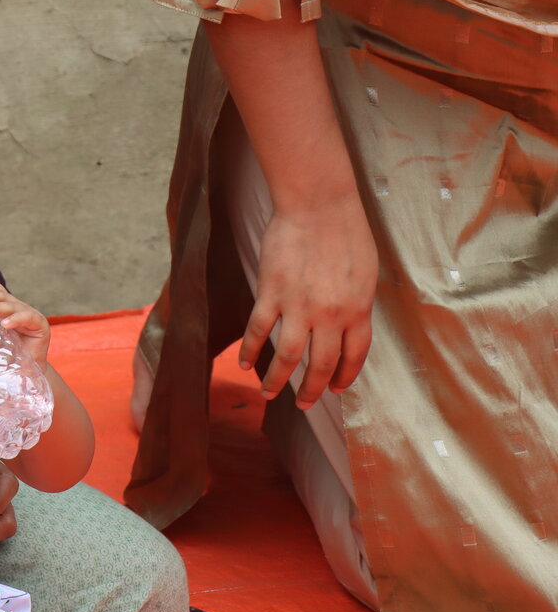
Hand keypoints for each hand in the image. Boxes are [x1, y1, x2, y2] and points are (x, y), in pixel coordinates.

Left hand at [0, 275, 49, 364]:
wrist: (25, 375)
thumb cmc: (4, 357)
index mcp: (4, 308)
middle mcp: (17, 308)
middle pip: (1, 295)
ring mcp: (29, 315)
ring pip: (11, 305)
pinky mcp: (40, 325)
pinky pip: (27, 318)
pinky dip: (15, 319)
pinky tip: (6, 324)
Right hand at [244, 199, 376, 408]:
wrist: (319, 207)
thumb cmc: (346, 232)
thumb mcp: (366, 273)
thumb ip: (356, 302)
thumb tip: (346, 323)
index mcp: (358, 310)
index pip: (353, 356)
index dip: (344, 376)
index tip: (335, 388)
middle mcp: (330, 316)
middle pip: (320, 364)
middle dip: (311, 390)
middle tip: (303, 405)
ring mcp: (299, 307)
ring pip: (287, 356)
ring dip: (277, 380)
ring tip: (268, 394)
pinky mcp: (272, 294)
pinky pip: (259, 330)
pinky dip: (250, 350)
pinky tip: (245, 362)